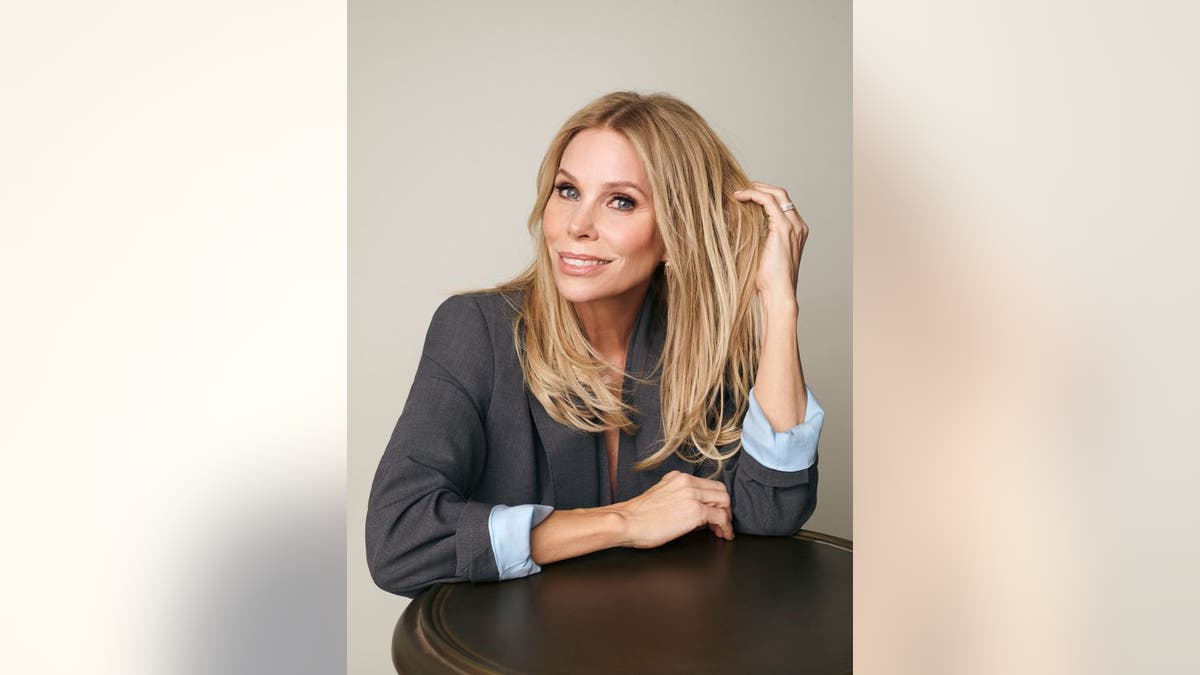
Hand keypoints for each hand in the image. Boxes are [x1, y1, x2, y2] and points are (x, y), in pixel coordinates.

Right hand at [613, 471, 733, 547]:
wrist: (626, 522)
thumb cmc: (637, 516)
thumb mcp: (660, 496)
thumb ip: (677, 497)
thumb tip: (695, 512)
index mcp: (678, 478)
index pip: (708, 484)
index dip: (715, 500)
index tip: (715, 512)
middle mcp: (687, 482)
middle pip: (720, 490)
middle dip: (725, 507)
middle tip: (723, 522)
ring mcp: (692, 495)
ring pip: (724, 501)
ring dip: (727, 517)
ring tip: (723, 531)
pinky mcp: (695, 511)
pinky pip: (720, 517)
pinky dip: (726, 527)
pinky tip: (723, 535)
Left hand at [733, 182, 808, 302]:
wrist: (778, 294)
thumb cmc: (769, 282)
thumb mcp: (763, 255)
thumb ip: (759, 239)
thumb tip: (738, 229)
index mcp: (796, 232)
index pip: (782, 204)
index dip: (764, 196)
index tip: (746, 196)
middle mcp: (798, 226)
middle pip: (781, 194)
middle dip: (761, 187)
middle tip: (742, 188)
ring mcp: (792, 226)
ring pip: (776, 193)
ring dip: (755, 189)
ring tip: (738, 192)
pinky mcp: (782, 228)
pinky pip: (768, 201)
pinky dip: (753, 195)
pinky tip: (739, 197)